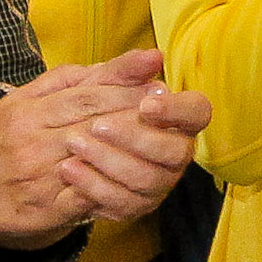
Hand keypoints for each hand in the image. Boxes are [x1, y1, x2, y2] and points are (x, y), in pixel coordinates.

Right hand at [0, 64, 161, 241]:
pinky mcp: (45, 210)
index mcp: (25, 112)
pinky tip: (136, 176)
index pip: (84, 96)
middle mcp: (31, 144)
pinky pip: (86, 197)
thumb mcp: (20, 100)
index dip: (122, 88)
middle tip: (168, 103)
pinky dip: (112, 185)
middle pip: (93, 123)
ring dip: (131, 147)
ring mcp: (39, 179)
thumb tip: (113, 62)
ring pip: (95, 159)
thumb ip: (66, 80)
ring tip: (160, 135)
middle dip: (134, 112)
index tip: (155, 80)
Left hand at [54, 48, 212, 222]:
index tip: (145, 104)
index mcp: (177, 119)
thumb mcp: (102, 86)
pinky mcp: (136, 206)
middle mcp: (176, 154)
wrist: (63, 155)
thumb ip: (125, 70)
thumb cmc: (92, 112)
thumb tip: (154, 55)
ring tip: (74, 143)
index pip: (198, 112)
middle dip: (135, 138)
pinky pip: (122, 202)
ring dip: (108, 160)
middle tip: (97, 126)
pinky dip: (93, 185)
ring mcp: (159, 184)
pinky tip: (69, 168)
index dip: (177, 110)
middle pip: (175, 152)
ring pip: (147, 179)